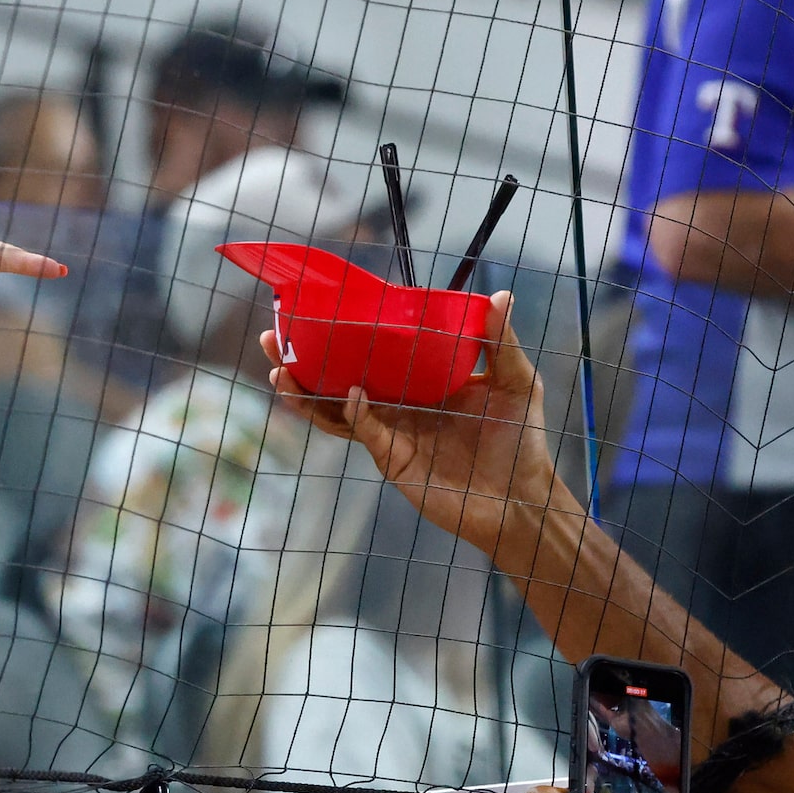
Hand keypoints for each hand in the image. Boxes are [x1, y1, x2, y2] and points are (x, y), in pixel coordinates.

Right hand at [263, 290, 569, 554]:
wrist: (522, 498)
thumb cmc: (520, 440)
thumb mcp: (516, 381)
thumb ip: (501, 341)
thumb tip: (499, 294)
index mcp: (418, 381)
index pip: (371, 353)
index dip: (341, 336)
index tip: (313, 311)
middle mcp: (397, 405)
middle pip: (339, 379)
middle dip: (303, 362)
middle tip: (271, 339)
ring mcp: (390, 434)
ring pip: (336, 411)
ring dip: (307, 393)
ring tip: (280, 371)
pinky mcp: (393, 461)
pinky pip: (365, 434)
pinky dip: (354, 415)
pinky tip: (349, 394)